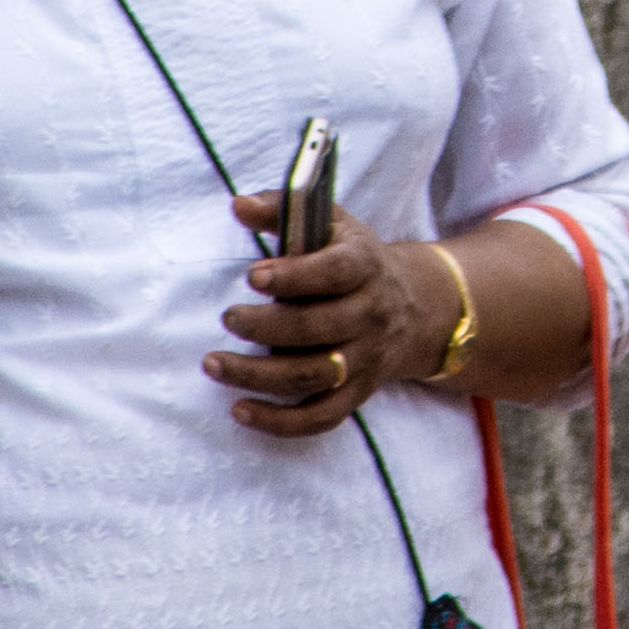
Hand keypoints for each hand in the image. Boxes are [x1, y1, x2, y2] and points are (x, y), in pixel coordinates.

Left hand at [206, 191, 447, 437]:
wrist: (415, 307)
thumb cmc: (354, 259)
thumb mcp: (332, 223)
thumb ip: (284, 210)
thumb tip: (238, 205)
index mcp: (364, 266)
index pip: (335, 273)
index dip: (295, 276)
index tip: (254, 276)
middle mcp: (370, 315)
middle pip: (318, 329)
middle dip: (265, 327)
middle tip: (227, 317)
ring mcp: (365, 359)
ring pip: (313, 377)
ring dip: (258, 376)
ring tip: (214, 363)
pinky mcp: (357, 393)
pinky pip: (320, 418)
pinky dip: (279, 422)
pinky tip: (240, 410)